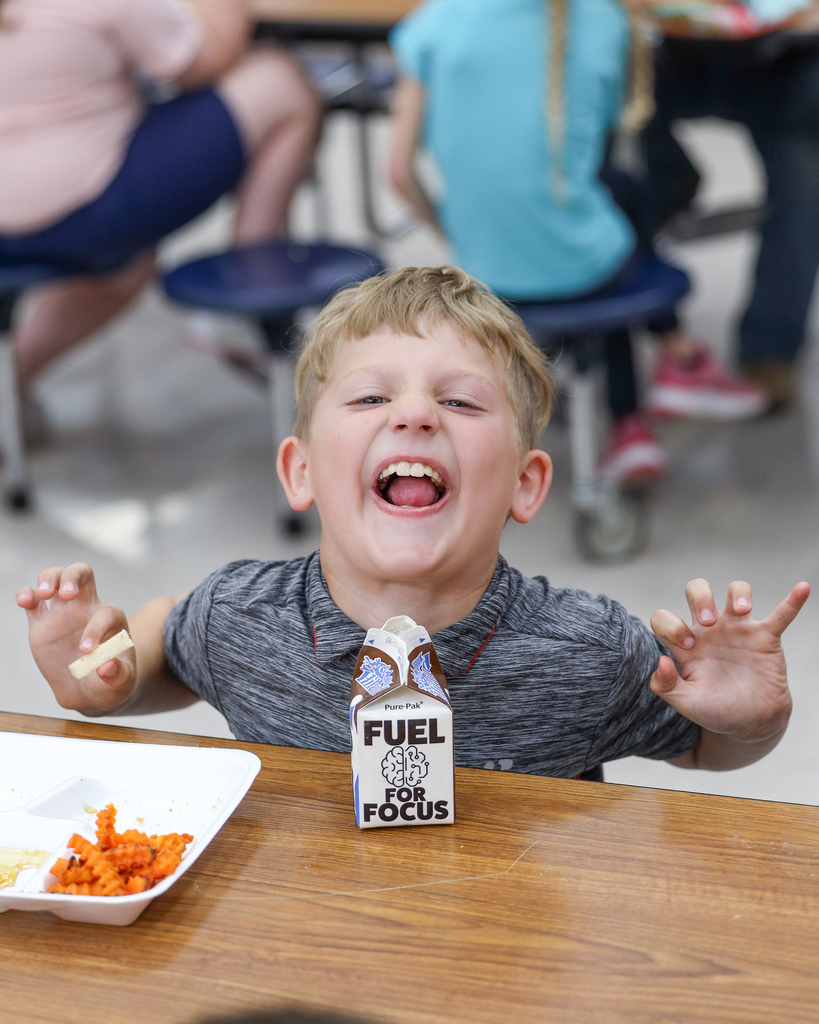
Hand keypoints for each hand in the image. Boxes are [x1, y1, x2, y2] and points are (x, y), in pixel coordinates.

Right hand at [16, 563, 136, 714]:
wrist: (88, 691)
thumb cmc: (109, 683)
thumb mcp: (121, 683)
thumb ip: (119, 675)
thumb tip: (107, 667)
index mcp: (111, 620)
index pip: (105, 613)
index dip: (95, 628)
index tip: (85, 651)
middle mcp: (87, 609)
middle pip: (83, 574)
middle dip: (73, 576)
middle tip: (66, 592)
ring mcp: (63, 613)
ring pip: (56, 579)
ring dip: (49, 579)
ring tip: (43, 594)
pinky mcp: (41, 624)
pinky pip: (33, 602)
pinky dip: (26, 595)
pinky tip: (24, 600)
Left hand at [650, 579, 809, 747]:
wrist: (750, 724)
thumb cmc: (714, 710)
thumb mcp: (685, 702)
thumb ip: (665, 685)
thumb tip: (660, 660)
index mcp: (686, 643)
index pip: (665, 618)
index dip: (669, 625)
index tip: (686, 646)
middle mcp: (710, 630)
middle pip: (698, 591)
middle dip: (700, 599)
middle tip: (708, 623)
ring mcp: (738, 631)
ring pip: (735, 592)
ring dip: (738, 594)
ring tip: (742, 610)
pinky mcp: (766, 638)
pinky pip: (781, 614)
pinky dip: (792, 601)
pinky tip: (803, 588)